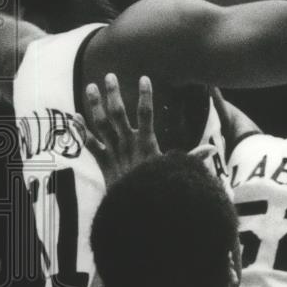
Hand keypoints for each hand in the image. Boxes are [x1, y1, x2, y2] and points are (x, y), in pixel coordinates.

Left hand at [83, 73, 215, 187]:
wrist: (136, 211)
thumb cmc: (159, 188)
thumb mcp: (177, 171)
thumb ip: (193, 157)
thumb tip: (212, 149)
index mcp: (146, 143)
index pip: (146, 113)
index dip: (145, 95)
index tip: (144, 78)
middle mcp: (127, 143)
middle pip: (118, 113)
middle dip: (113, 94)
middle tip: (109, 76)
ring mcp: (113, 151)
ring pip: (100, 124)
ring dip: (95, 105)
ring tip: (90, 87)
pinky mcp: (103, 162)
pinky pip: (89, 144)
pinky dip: (81, 131)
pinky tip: (74, 116)